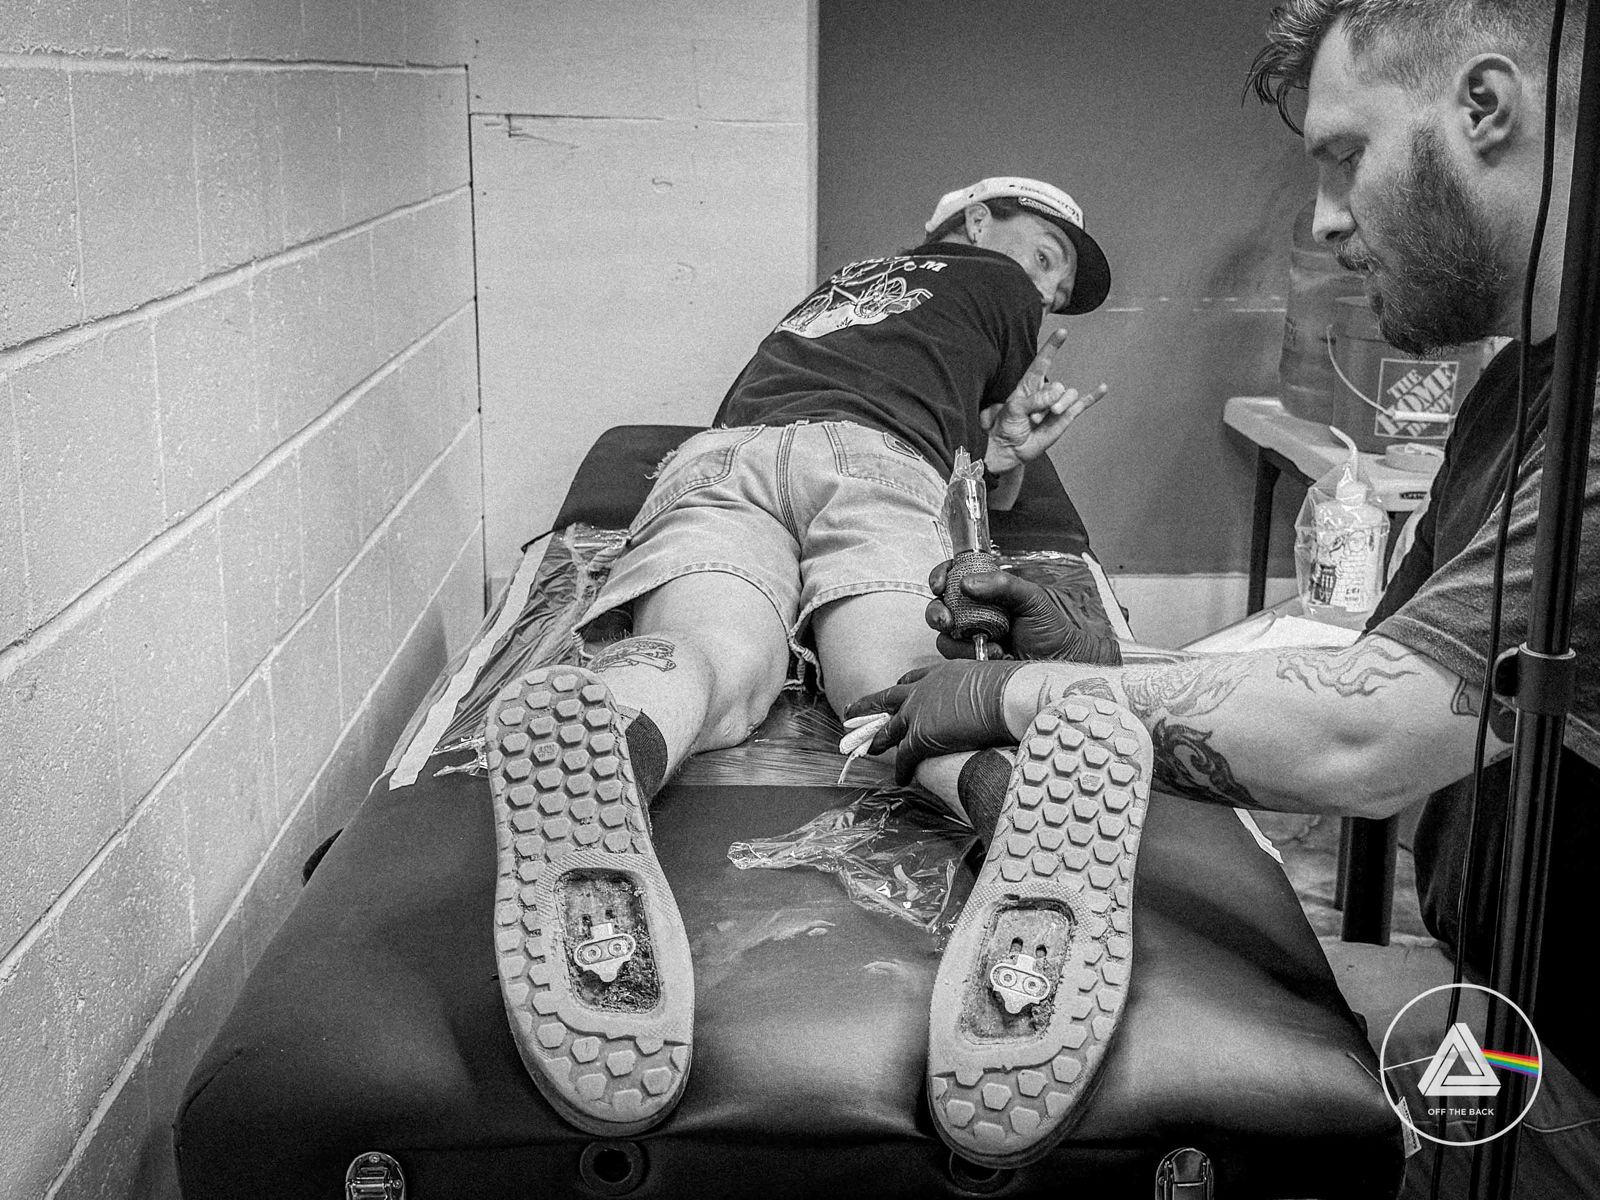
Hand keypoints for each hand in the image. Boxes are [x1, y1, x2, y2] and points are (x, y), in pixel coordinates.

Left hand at [844, 661, 1020, 782]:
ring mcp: (920, 711)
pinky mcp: (921, 736)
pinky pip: (904, 756)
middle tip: (852, 710)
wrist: (1010, 696)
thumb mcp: (995, 681)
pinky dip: (901, 768)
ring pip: (888, 727)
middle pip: (889, 697)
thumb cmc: (1015, 689)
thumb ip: (986, 691)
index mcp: (944, 671)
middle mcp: (926, 687)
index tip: (897, 689)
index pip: (915, 677)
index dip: (904, 686)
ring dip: (876, 739)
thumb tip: (1001, 699)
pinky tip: (900, 778)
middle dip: (869, 705)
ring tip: (865, 748)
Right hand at [926, 561, 1122, 663]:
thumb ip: (1002, 584)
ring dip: (960, 640)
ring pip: (944, 636)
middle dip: (936, 613)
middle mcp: (973, 613)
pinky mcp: (971, 660)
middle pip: (939, 607)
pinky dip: (970, 656)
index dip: (940, 576)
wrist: (1060, 663)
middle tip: (946, 620)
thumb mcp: (1031, 598)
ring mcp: (971, 638)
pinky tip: (994, 655)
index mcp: (986, 591)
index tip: (939, 585)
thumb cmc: (1050, 629)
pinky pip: (955, 658)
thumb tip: (967, 583)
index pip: (953, 576)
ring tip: (989, 642)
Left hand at [982, 327, 1108, 475]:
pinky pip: (1083, 404)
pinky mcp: (1065, 417)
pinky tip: (1103, 388)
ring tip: (1042, 419)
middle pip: (1057, 386)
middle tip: (1032, 416)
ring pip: (1069, 395)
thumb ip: (1035, 399)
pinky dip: (1094, 397)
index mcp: (1029, 385)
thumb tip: (1057, 394)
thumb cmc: (1006, 426)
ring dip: (1060, 407)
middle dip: (1047, 401)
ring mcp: (1056, 404)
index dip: (1052, 347)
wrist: (1010, 449)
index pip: (1042, 362)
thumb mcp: (1014, 409)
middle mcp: (1045, 392)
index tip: (1062, 331)